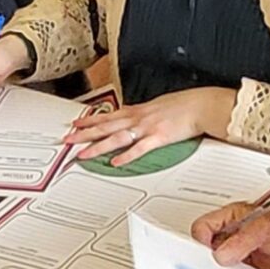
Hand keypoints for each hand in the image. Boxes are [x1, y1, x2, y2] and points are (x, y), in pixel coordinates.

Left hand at [65, 88, 234, 164]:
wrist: (202, 105)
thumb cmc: (184, 105)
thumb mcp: (158, 105)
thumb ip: (143, 111)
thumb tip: (132, 113)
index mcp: (138, 111)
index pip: (108, 116)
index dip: (89, 120)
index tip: (76, 123)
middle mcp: (139, 118)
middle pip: (106, 127)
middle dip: (84, 134)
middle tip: (68, 139)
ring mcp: (147, 128)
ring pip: (116, 138)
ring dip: (98, 146)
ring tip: (83, 154)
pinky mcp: (159, 138)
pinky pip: (139, 149)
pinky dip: (126, 156)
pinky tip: (115, 163)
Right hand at [191, 201, 269, 268]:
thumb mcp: (267, 227)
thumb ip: (243, 238)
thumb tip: (222, 254)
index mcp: (229, 219)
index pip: (201, 229)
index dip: (201, 242)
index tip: (209, 255)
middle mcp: (228, 238)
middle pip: (203, 250)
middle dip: (208, 262)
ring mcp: (234, 256)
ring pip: (214, 268)